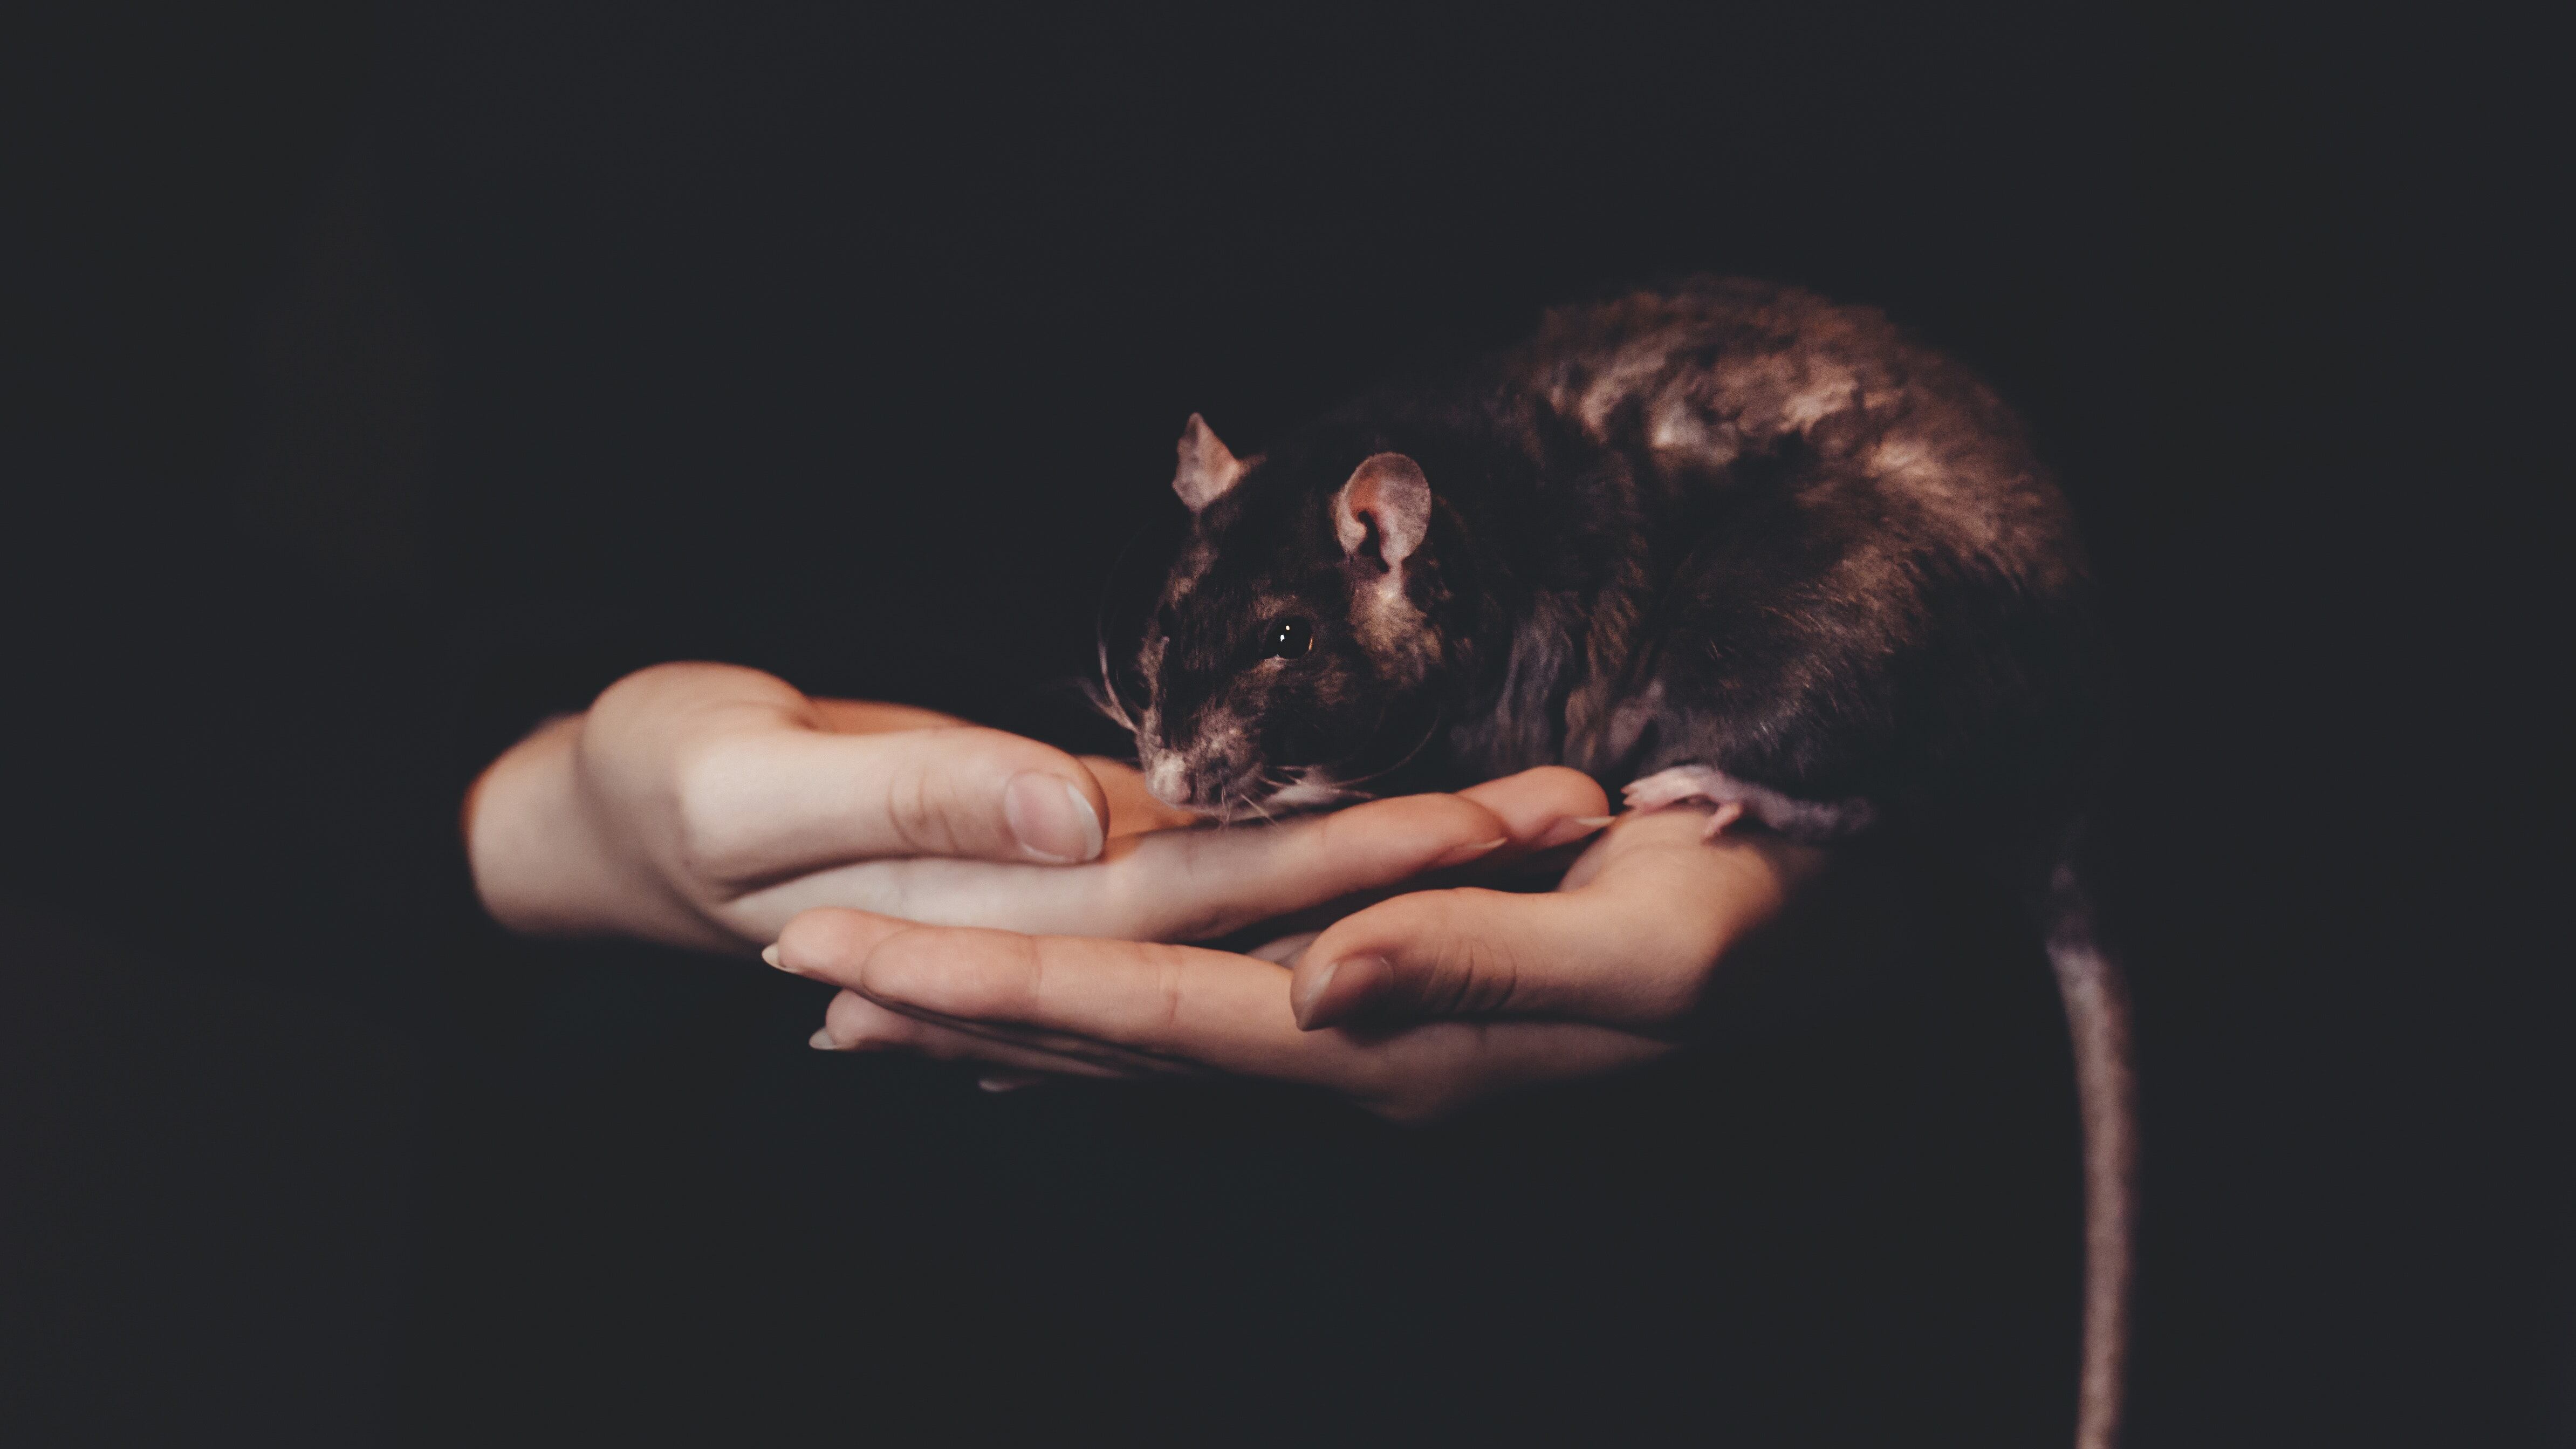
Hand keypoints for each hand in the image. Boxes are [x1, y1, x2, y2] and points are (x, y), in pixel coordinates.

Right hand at [464, 662, 1605, 954]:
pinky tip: (1372, 851)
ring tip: (1537, 816)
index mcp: (1003, 908)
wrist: (593, 804)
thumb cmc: (649, 782)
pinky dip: (1287, 858)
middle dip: (1430, 860)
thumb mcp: (751, 782)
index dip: (1363, 860)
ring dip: (1390, 865)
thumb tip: (1078, 815)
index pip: (1219, 895)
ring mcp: (1068, 893)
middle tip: (1586, 802)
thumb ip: (920, 797)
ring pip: (1259, 889)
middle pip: (1281, 901)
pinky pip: (1199, 863)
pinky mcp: (1056, 844)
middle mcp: (1064, 920)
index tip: (1500, 817)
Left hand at [772, 794, 1829, 1121]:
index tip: (839, 956)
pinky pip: (1215, 1022)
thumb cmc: (1774, 914)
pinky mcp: (1404, 1004)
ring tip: (883, 1007)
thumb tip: (1311, 990)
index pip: (1147, 1016)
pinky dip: (1113, 1014)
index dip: (990, 986)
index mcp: (1398, 1042)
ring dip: (1009, 1023)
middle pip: (1115, 1045)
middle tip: (799, 984)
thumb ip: (1470, 964)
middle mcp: (1365, 1060)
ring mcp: (1381, 1044)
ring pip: (1150, 1042)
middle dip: (955, 1011)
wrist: (1854, 913)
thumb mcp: (1648, 943)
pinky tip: (1065, 1010)